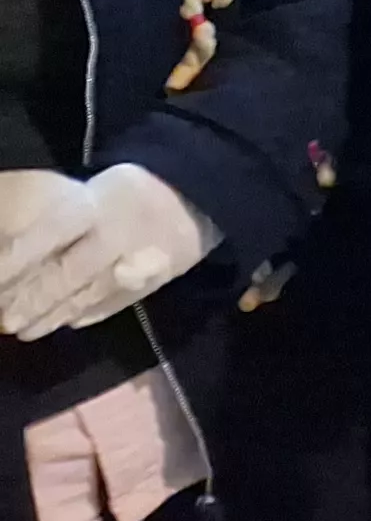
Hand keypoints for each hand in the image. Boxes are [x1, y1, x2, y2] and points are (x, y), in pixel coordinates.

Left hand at [0, 167, 217, 338]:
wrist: (201, 196)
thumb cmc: (132, 190)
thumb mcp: (94, 190)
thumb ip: (64, 220)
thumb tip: (19, 255)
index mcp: (96, 206)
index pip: (46, 238)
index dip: (14, 264)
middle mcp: (115, 237)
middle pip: (64, 275)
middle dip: (31, 301)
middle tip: (6, 321)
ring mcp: (137, 264)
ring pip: (86, 296)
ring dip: (53, 317)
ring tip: (27, 331)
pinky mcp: (154, 284)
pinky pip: (113, 305)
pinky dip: (87, 316)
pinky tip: (67, 322)